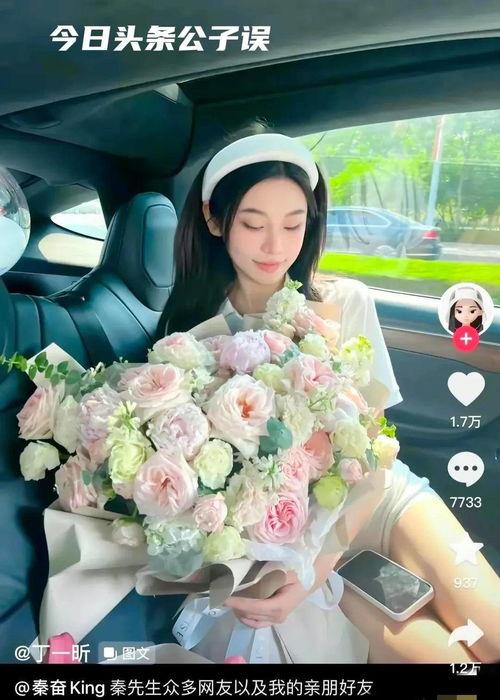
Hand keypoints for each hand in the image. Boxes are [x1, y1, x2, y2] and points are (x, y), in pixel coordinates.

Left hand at [224, 554, 338, 628]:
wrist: (312, 577)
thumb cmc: (299, 571)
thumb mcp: (284, 570)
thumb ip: (266, 575)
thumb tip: (245, 574)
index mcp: (279, 606)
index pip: (253, 607)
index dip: (237, 603)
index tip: (222, 596)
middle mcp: (276, 617)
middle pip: (249, 615)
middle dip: (233, 606)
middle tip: (219, 593)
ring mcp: (275, 619)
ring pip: (250, 620)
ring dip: (238, 610)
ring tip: (227, 596)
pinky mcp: (274, 617)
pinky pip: (255, 619)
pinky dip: (244, 612)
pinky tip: (239, 601)